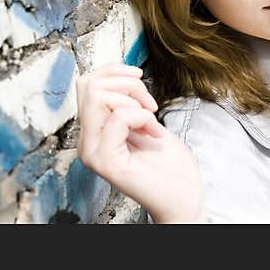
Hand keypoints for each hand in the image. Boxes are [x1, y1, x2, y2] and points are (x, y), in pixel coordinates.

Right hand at [75, 62, 204, 222]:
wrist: (183, 197)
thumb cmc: (168, 163)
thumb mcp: (142, 120)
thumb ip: (121, 101)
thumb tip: (114, 74)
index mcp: (92, 131)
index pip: (86, 83)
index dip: (115, 72)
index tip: (140, 82)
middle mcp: (86, 142)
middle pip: (89, 85)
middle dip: (127, 83)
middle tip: (149, 104)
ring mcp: (92, 153)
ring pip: (99, 96)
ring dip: (135, 100)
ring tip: (151, 119)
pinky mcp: (106, 162)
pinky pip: (119, 117)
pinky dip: (143, 117)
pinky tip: (154, 133)